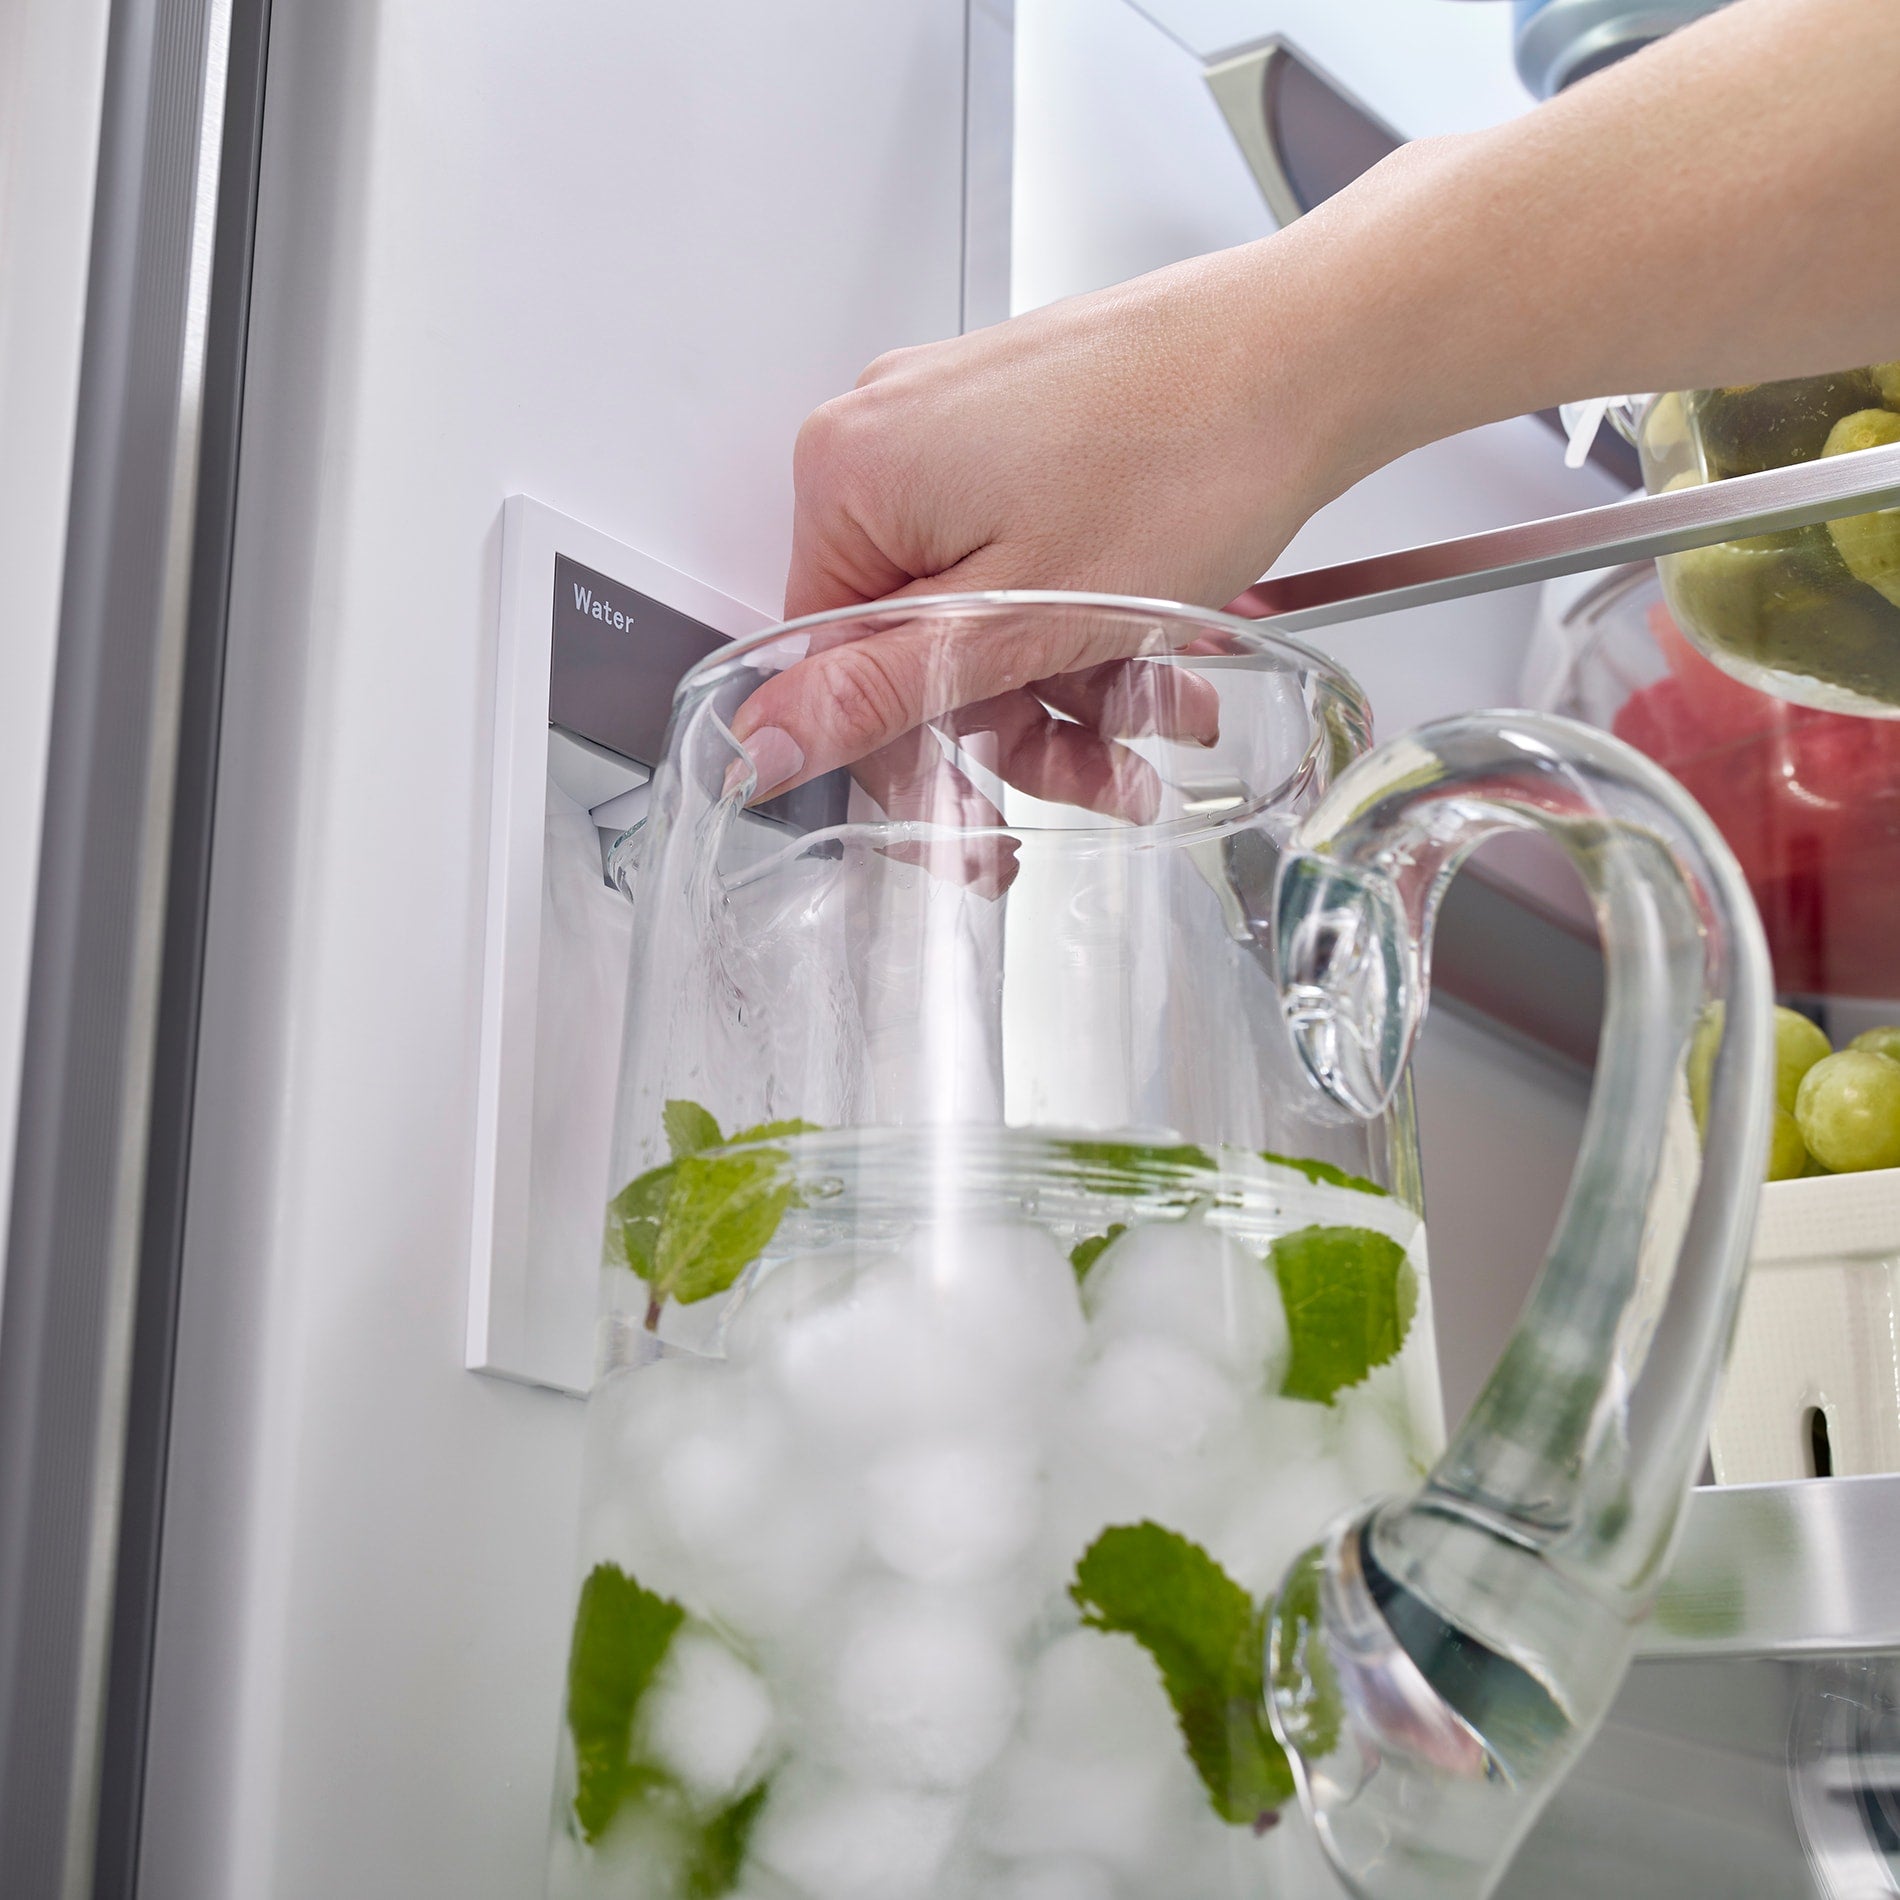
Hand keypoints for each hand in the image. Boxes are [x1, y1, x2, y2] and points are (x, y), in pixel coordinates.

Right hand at [732, 239, 1375, 804]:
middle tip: (1095, 777)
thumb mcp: (1016, 622)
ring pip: (980, 609)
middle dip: (1013, 727)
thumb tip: (756, 748)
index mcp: (848, 472)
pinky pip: (1020, 558)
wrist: (1313, 352)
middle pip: (914, 641)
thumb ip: (876, 693)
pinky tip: (1156, 664)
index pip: (830, 663)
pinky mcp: (1022, 425)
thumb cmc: (1186, 458)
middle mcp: (888, 431)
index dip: (911, 759)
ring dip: (1066, 686)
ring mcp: (958, 422)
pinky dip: (1082, 621)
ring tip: (1155, 721)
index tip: (974, 826)